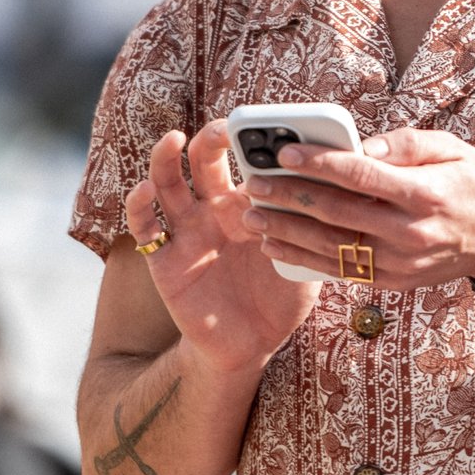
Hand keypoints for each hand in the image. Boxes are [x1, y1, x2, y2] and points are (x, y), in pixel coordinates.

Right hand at [124, 121, 319, 374]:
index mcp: (249, 206)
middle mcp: (214, 211)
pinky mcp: (164, 259)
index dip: (252, 143)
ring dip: (164, 157)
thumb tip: (335, 190)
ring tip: (173, 140)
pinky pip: (145, 226)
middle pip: (203, 161)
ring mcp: (187, 232)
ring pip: (167, 183)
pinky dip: (138, 204)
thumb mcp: (306, 258)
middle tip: (225, 128)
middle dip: (211, 138)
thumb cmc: (283, 299)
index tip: (267, 128)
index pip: (244, 162)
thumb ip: (312, 226)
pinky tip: (144, 190)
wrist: (252, 346)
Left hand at [239, 127, 474, 290]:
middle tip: (254, 185)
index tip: (284, 153)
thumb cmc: (472, 183)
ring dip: (287, 232)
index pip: (362, 176)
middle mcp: (411, 233)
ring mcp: (401, 263)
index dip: (319, 163)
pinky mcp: (393, 281)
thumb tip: (363, 146)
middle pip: (338, 214)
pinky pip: (341, 271)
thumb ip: (407, 144)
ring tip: (252, 216)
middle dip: (290, 197)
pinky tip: (276, 245)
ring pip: (332, 248)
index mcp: (426, 194)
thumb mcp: (452, 149)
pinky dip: (304, 259)